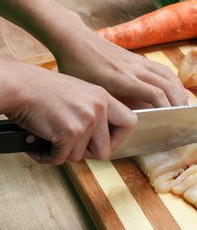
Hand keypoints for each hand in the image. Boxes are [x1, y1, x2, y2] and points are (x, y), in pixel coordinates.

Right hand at [1, 60, 136, 164]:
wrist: (19, 86)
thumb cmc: (42, 90)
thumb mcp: (79, 94)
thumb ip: (94, 112)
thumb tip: (100, 137)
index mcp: (103, 97)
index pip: (130, 122)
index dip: (118, 138)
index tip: (105, 141)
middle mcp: (99, 107)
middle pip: (106, 150)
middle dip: (87, 153)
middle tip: (73, 146)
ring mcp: (86, 120)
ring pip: (80, 156)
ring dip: (64, 152)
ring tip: (52, 138)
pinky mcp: (69, 132)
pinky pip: (61, 158)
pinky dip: (48, 156)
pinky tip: (41, 144)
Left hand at [54, 25, 187, 107]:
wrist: (76, 41)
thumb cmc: (79, 68)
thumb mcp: (93, 91)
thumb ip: (114, 104)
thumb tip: (134, 118)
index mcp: (123, 79)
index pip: (155, 94)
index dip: (166, 107)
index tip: (170, 120)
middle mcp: (135, 69)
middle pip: (167, 84)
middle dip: (178, 101)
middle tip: (182, 117)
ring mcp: (138, 61)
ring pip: (168, 75)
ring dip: (179, 91)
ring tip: (183, 105)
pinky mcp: (139, 57)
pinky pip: (162, 69)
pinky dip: (173, 80)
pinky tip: (174, 89)